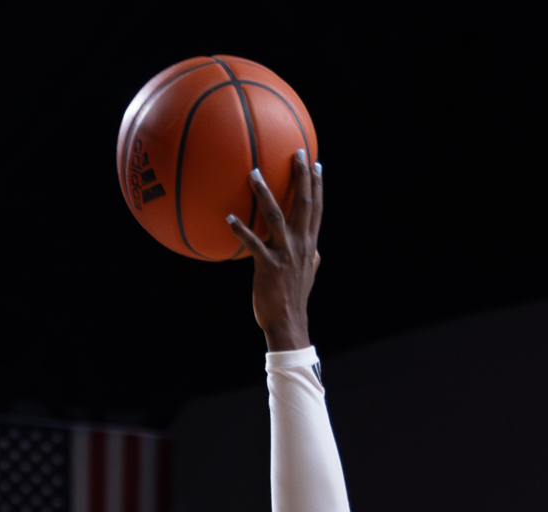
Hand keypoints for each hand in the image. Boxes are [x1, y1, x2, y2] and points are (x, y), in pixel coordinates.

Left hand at [227, 150, 321, 351]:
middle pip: (303, 204)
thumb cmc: (294, 298)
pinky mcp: (268, 266)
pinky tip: (229, 218)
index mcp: (310, 244)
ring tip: (254, 173)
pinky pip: (253, 243)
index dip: (317, 186)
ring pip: (276, 217)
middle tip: (296, 153)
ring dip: (265, 194)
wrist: (288, 322)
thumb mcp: (309, 273)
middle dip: (301, 177)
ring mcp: (285, 254)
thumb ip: (311, 256)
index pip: (316, 209)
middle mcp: (300, 245)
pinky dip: (241, 230)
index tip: (316, 164)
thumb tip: (315, 249)